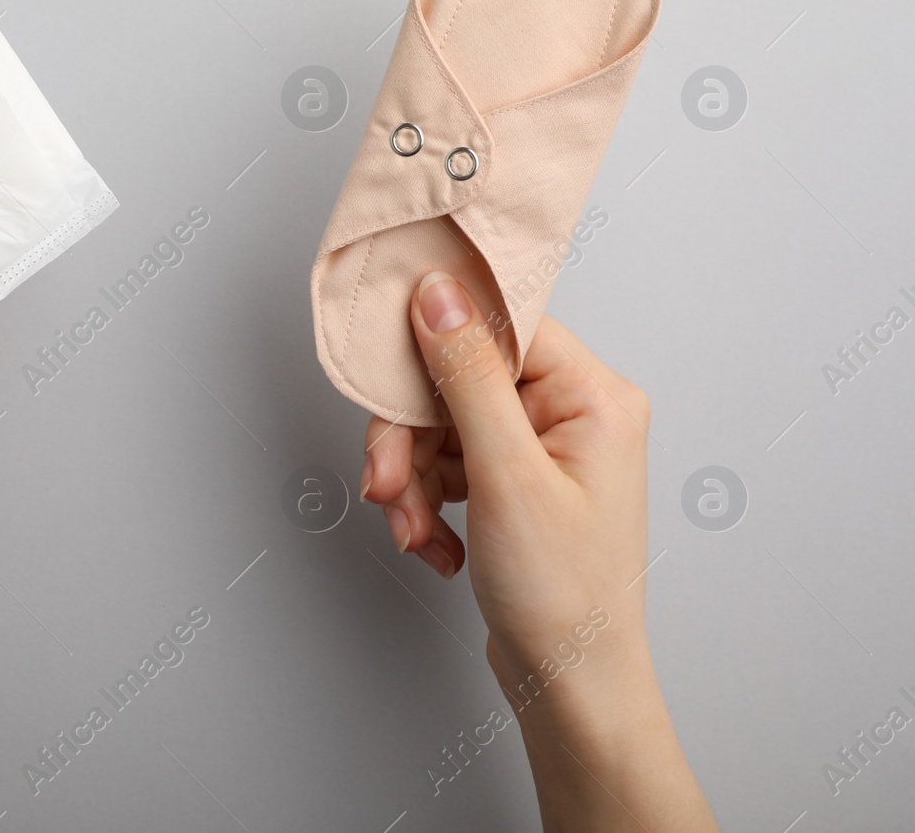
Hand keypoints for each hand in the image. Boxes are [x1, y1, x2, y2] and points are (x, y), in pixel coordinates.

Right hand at [360, 271, 650, 687]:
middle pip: (458, 380)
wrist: (570, 686)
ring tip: (410, 528)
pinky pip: (448, 463)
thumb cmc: (563, 596)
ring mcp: (542, 450)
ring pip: (442, 426)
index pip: (500, 325)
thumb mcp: (505, 475)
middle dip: (411, 438)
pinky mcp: (515, 483)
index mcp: (593, 396)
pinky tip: (432, 542)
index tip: (386, 369)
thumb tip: (439, 292)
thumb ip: (467, 375)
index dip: (434, 345)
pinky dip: (427, 501)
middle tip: (386, 483)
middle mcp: (573, 413)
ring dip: (412, 478)